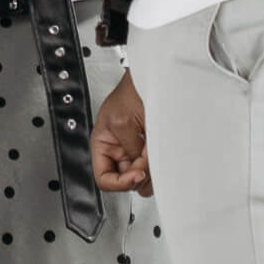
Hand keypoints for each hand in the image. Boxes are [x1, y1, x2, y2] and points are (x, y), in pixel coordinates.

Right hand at [91, 73, 151, 194]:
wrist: (154, 80)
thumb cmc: (131, 91)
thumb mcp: (122, 122)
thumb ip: (129, 148)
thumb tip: (138, 169)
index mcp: (103, 145)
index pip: (104, 178)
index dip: (119, 183)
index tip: (136, 175)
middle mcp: (119, 151)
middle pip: (126, 180)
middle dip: (138, 175)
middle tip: (147, 162)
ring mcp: (136, 151)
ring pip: (143, 177)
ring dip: (151, 169)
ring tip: (154, 152)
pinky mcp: (152, 149)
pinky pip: (155, 166)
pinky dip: (160, 163)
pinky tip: (160, 149)